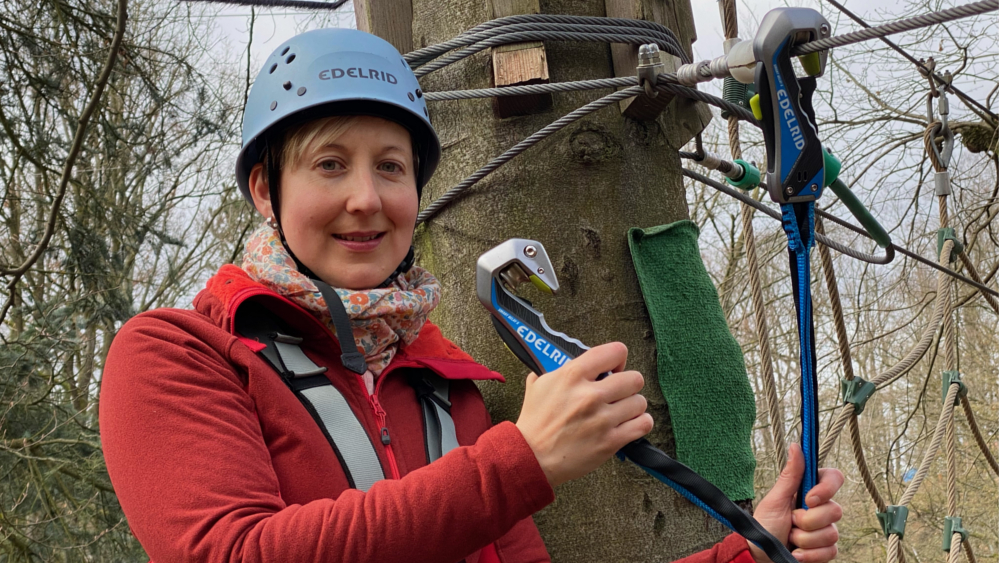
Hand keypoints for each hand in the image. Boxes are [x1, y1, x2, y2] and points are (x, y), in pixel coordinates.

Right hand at [515, 343, 653, 487]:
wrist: (531, 456)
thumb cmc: (535, 422)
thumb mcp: (540, 385)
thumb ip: (560, 369)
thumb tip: (570, 361)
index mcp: (572, 376)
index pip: (615, 352)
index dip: (618, 359)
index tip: (613, 369)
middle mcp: (590, 395)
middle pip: (634, 378)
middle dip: (628, 384)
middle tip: (618, 393)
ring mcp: (602, 419)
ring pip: (640, 402)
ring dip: (633, 406)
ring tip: (621, 411)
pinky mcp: (610, 441)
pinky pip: (643, 424)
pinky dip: (640, 423)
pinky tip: (630, 424)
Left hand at [749, 443, 843, 562]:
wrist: (761, 556)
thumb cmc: (765, 525)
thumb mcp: (775, 499)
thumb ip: (790, 476)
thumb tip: (796, 445)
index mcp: (809, 491)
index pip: (834, 478)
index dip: (826, 489)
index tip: (808, 499)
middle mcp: (821, 509)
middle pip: (835, 509)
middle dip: (807, 521)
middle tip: (790, 523)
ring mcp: (825, 530)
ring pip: (831, 533)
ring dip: (804, 539)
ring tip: (789, 538)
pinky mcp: (826, 550)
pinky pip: (830, 551)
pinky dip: (808, 554)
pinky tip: (796, 553)